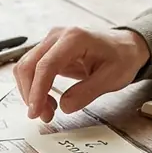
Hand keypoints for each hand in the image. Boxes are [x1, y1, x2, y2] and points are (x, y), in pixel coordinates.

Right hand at [12, 27, 149, 121]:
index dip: (38, 90)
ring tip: (48, 111)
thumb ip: (87, 92)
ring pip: (26, 67)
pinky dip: (35, 87)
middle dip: (31, 94)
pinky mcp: (49, 51)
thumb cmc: (121, 58)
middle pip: (29, 65)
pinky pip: (32, 69)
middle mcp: (58, 36)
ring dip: (31, 92)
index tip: (36, 111)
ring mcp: (51, 41)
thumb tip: (64, 106)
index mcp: (74, 38)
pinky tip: (48, 100)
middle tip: (44, 117)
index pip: (46, 65)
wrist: (125, 47)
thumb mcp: (112, 78)